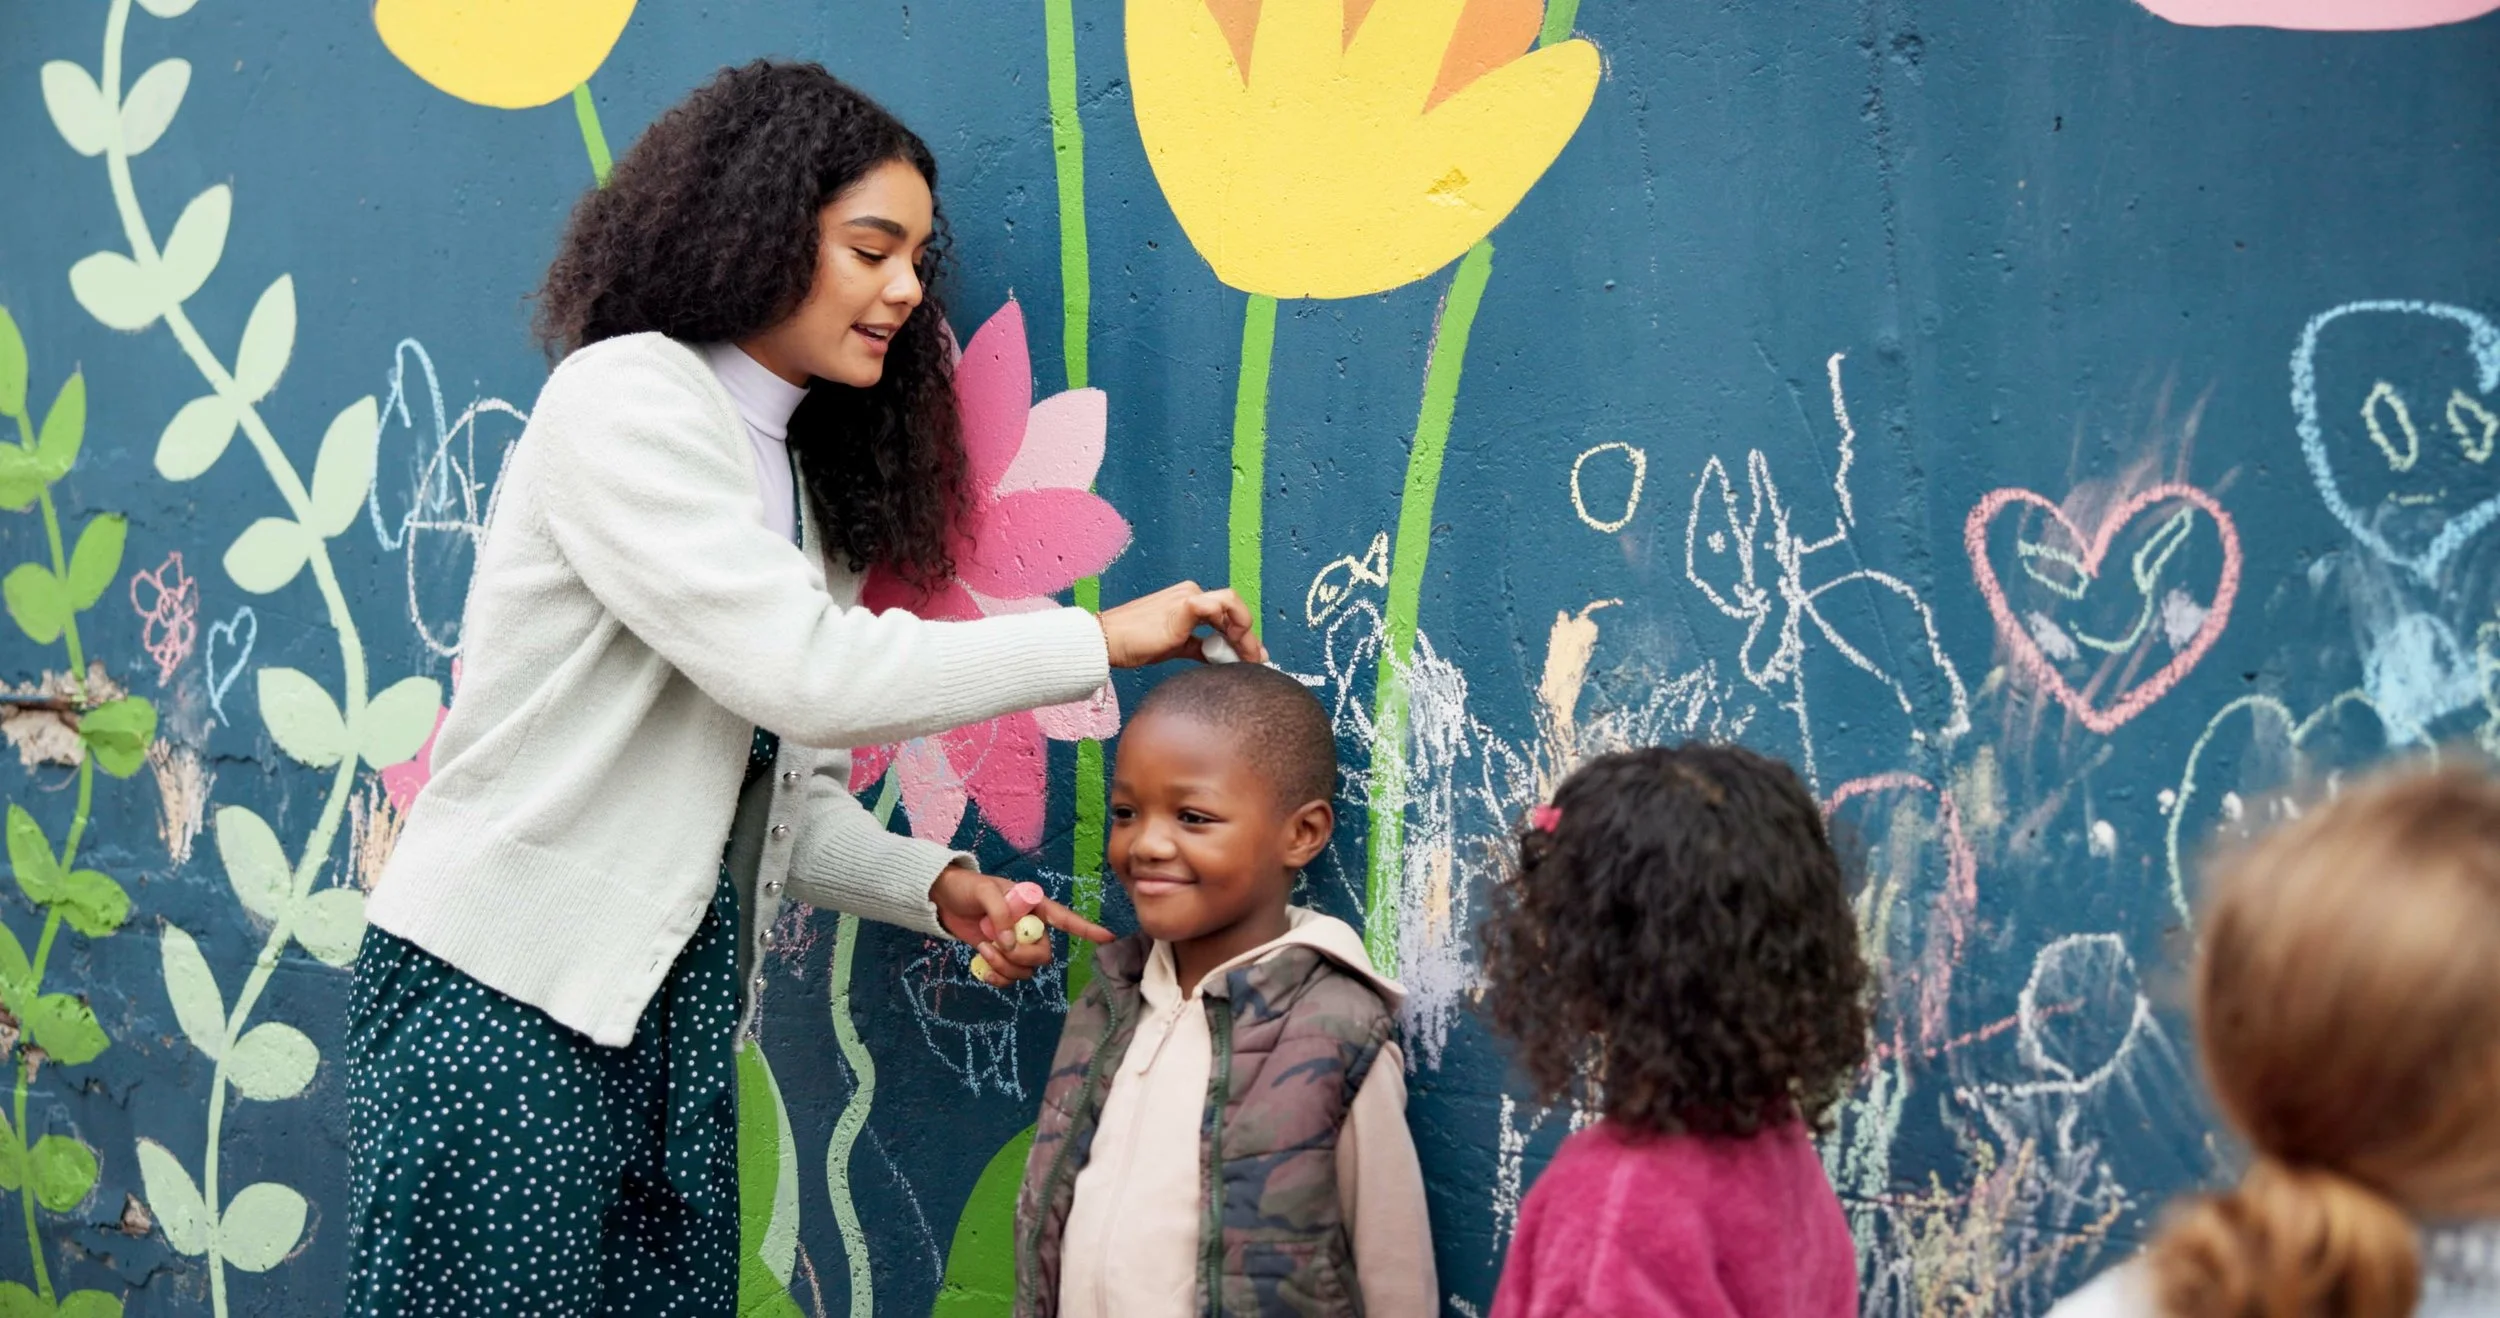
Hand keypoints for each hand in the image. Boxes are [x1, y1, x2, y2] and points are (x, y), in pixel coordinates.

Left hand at [929, 867, 1113, 985]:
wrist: (944, 900)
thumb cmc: (968, 888)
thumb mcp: (984, 891)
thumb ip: (1000, 914)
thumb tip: (1009, 945)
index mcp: (1034, 906)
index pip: (1065, 918)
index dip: (1086, 928)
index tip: (1108, 937)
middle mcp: (1031, 928)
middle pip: (1044, 954)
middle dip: (1021, 956)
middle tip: (996, 945)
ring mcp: (1016, 945)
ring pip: (1026, 970)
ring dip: (1005, 967)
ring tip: (983, 950)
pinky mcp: (1001, 959)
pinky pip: (1010, 978)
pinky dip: (997, 979)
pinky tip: (983, 969)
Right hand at [1097, 581, 1265, 667]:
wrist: (1108, 641)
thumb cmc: (1135, 643)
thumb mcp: (1176, 647)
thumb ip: (1201, 649)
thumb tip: (1224, 659)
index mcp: (1189, 601)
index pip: (1226, 614)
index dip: (1243, 636)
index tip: (1251, 657)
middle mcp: (1192, 593)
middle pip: (1233, 610)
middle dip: (1249, 638)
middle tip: (1256, 661)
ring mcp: (1188, 596)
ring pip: (1232, 606)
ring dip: (1245, 634)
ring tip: (1247, 657)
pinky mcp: (1185, 605)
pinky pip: (1220, 606)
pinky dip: (1232, 628)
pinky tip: (1231, 650)